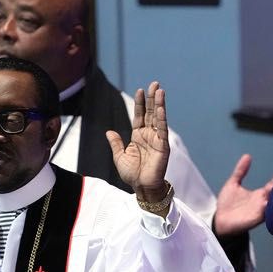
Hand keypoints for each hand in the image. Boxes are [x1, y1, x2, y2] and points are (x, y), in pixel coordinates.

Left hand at [107, 81, 170, 205]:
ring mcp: (157, 140)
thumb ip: (115, 143)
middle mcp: (149, 135)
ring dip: (159, 104)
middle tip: (154, 83)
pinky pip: (162, 129)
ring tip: (159, 90)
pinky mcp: (163, 146)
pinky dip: (162, 118)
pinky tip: (161, 107)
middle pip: (151, 113)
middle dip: (152, 98)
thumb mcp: (119, 157)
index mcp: (138, 136)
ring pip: (158, 118)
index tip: (140, 90)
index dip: (140, 103)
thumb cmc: (132, 175)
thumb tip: (109, 131)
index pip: (140, 116)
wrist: (142, 188)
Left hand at [214, 154, 272, 235]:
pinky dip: (268, 209)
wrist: (218, 221)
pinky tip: (269, 202)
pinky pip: (265, 214)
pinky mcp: (255, 219)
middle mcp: (262, 202)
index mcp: (259, 194)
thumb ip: (240, 171)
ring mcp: (260, 211)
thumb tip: (247, 156)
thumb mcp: (233, 184)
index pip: (272, 184)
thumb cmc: (226, 204)